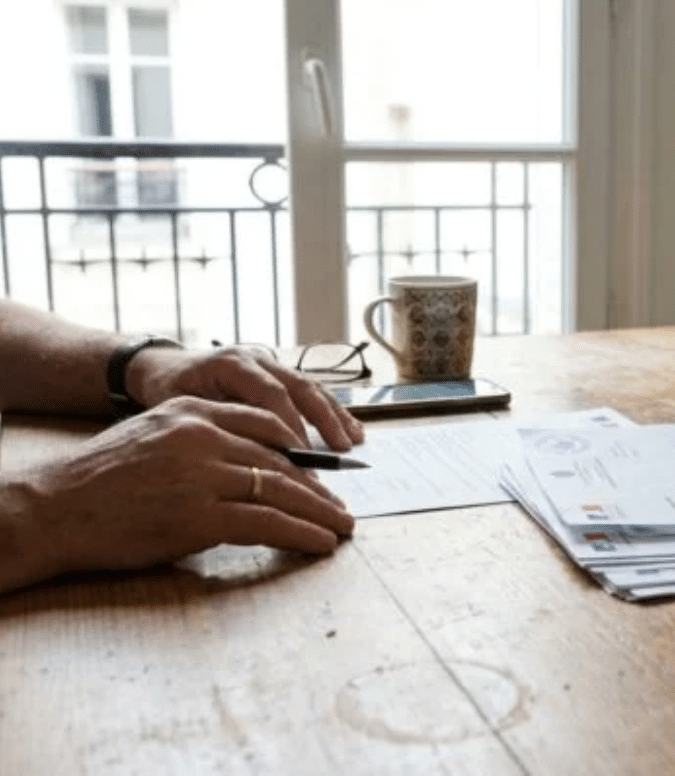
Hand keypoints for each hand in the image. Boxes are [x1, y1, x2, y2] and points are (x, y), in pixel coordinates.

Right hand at [2, 396, 353, 589]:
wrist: (53, 508)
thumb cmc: (101, 479)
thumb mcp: (154, 436)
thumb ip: (201, 441)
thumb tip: (252, 465)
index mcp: (193, 411)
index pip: (266, 424)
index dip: (303, 451)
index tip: (326, 468)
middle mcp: (203, 436)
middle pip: (281, 461)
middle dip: (319, 487)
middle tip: (342, 505)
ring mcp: (203, 475)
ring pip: (282, 490)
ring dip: (320, 512)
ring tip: (341, 526)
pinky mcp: (200, 516)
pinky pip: (268, 523)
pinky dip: (302, 533)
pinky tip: (322, 541)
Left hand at [126, 345, 364, 450]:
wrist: (161, 367)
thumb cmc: (166, 392)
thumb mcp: (180, 408)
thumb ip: (217, 425)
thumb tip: (251, 458)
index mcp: (231, 364)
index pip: (270, 395)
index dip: (290, 427)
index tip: (301, 459)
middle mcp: (256, 358)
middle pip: (300, 387)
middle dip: (323, 421)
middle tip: (339, 451)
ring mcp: (270, 363)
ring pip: (311, 386)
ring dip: (334, 416)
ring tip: (352, 442)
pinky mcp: (278, 373)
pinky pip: (310, 390)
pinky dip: (331, 411)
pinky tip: (350, 430)